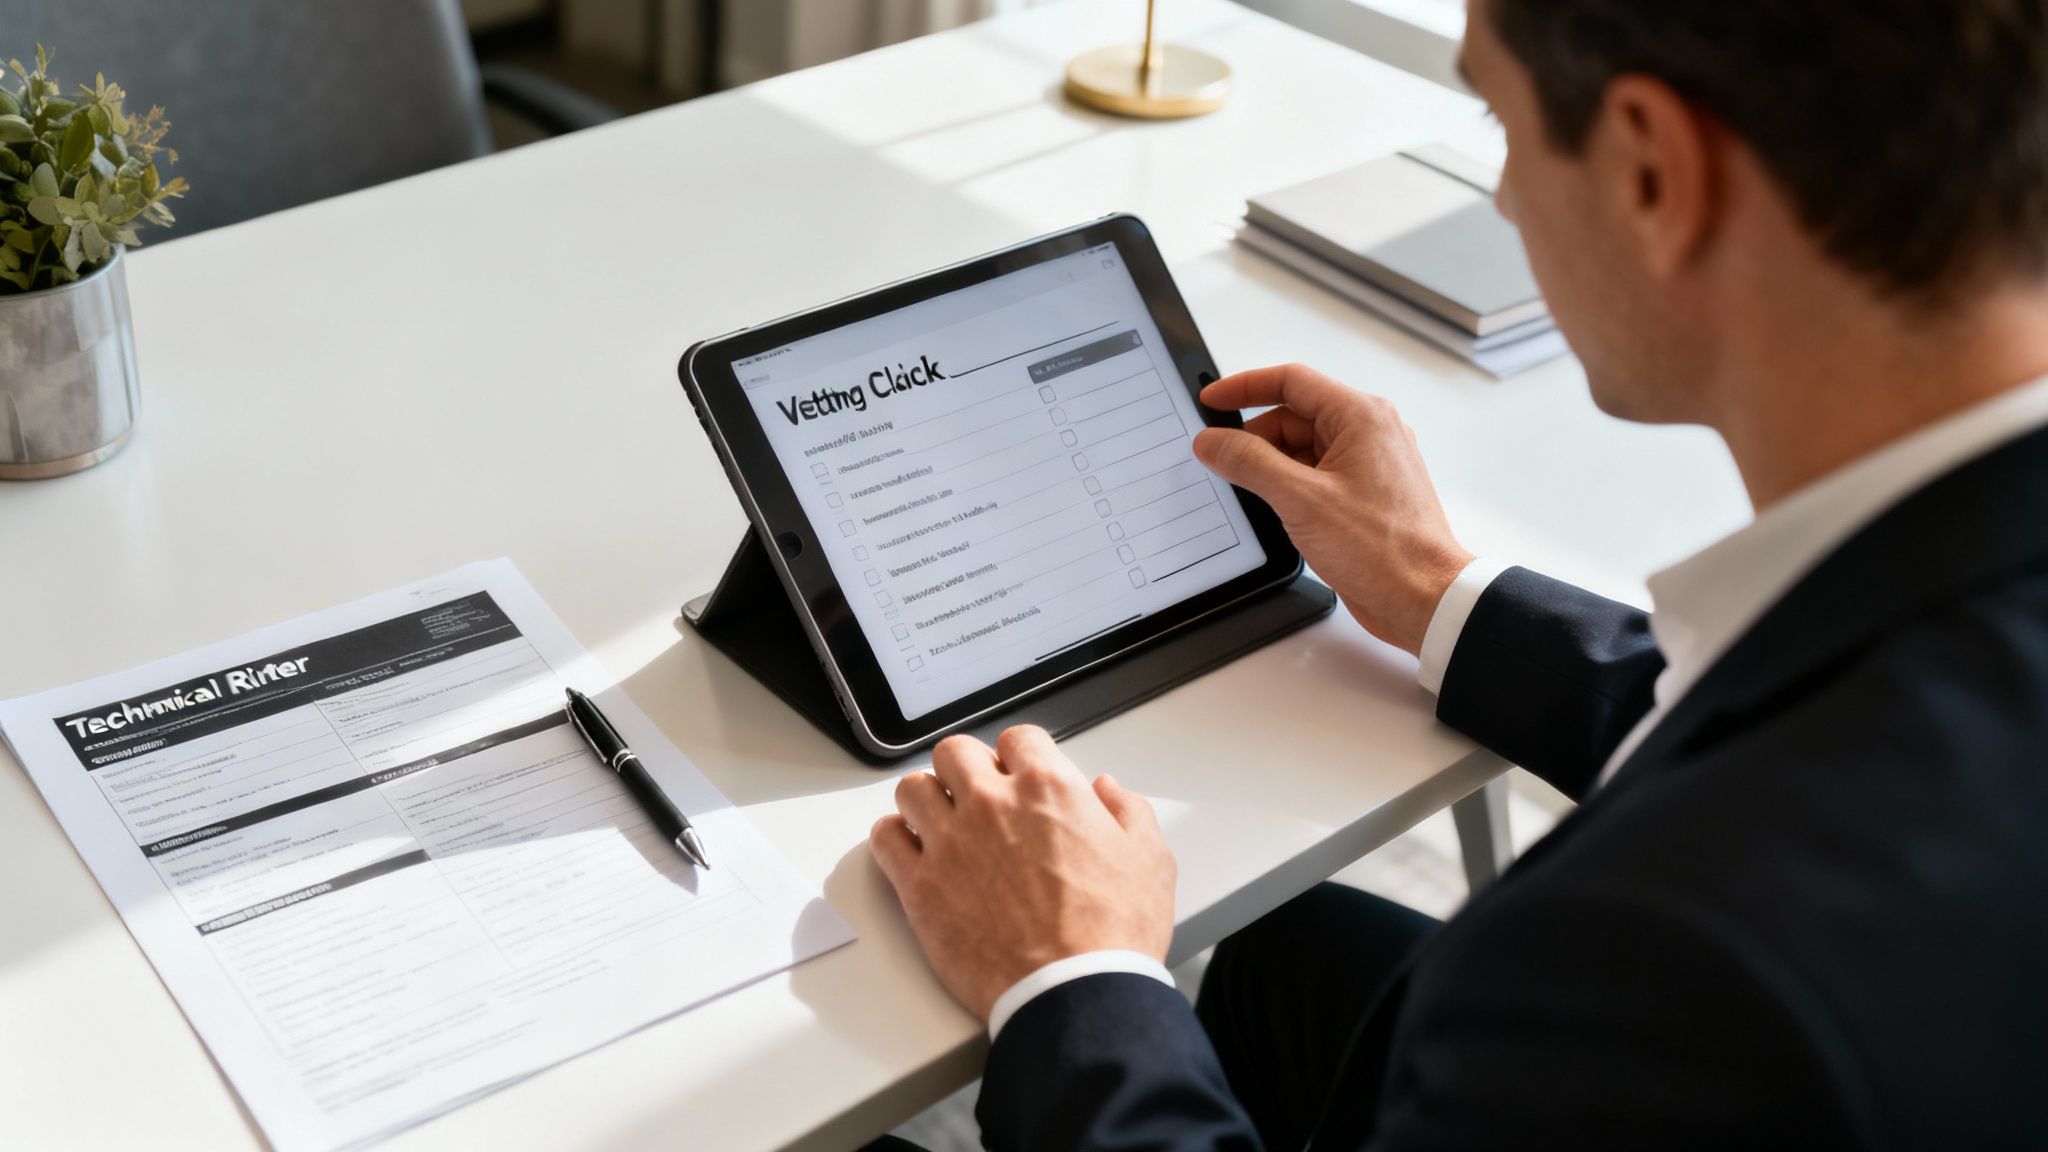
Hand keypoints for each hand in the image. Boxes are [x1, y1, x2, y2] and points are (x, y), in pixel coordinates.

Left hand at [868, 725, 1175, 1021]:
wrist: (1075, 993)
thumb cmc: (1113, 934)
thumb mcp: (1150, 860)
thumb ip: (1128, 812)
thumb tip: (1107, 790)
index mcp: (1048, 789)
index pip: (1018, 738)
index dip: (1020, 756)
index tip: (1019, 774)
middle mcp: (992, 805)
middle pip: (955, 752)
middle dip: (967, 768)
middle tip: (977, 795)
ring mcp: (950, 843)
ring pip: (913, 789)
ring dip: (927, 799)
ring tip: (941, 821)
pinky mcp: (920, 886)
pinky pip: (885, 839)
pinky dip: (893, 838)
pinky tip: (911, 850)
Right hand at [1193, 363, 1474, 655]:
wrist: (1424, 599)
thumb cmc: (1384, 550)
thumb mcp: (1300, 499)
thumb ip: (1249, 463)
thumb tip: (1213, 442)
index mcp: (1361, 417)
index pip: (1291, 381)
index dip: (1244, 387)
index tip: (1211, 402)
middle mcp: (1370, 432)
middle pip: (1294, 416)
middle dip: (1254, 437)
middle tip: (1220, 459)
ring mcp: (1369, 464)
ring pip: (1304, 448)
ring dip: (1271, 465)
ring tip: (1247, 490)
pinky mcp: (1365, 493)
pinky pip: (1317, 473)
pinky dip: (1290, 484)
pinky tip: (1274, 507)